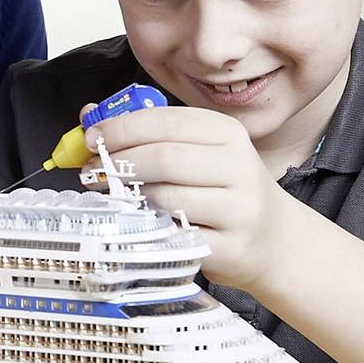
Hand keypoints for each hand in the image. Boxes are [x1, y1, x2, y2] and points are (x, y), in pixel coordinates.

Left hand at [87, 105, 284, 290]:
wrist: (274, 240)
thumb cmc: (223, 191)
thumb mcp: (197, 152)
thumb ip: (148, 133)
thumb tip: (88, 115)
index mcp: (228, 133)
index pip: (165, 121)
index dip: (121, 129)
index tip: (90, 138)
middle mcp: (239, 166)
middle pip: (164, 158)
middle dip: (119, 164)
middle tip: (93, 172)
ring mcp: (239, 209)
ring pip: (167, 198)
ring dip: (133, 199)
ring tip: (119, 198)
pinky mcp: (232, 247)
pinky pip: (176, 236)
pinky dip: (153, 230)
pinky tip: (145, 225)